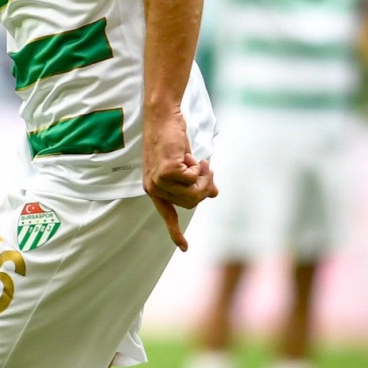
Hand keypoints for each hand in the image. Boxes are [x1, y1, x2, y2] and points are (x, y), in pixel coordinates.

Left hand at [141, 107, 217, 251]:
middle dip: (204, 187)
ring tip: (200, 163)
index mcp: (155, 188)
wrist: (163, 118)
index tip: (184, 248)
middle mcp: (154, 188)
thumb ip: (196, 181)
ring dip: (203, 178)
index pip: (167, 215)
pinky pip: (193, 179)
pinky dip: (198, 168)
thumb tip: (213, 195)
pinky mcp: (166, 172)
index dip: (175, 232)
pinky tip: (191, 157)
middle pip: (191, 203)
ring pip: (193, 194)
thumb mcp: (187, 165)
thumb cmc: (173, 139)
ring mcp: (158, 181)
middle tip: (206, 169)